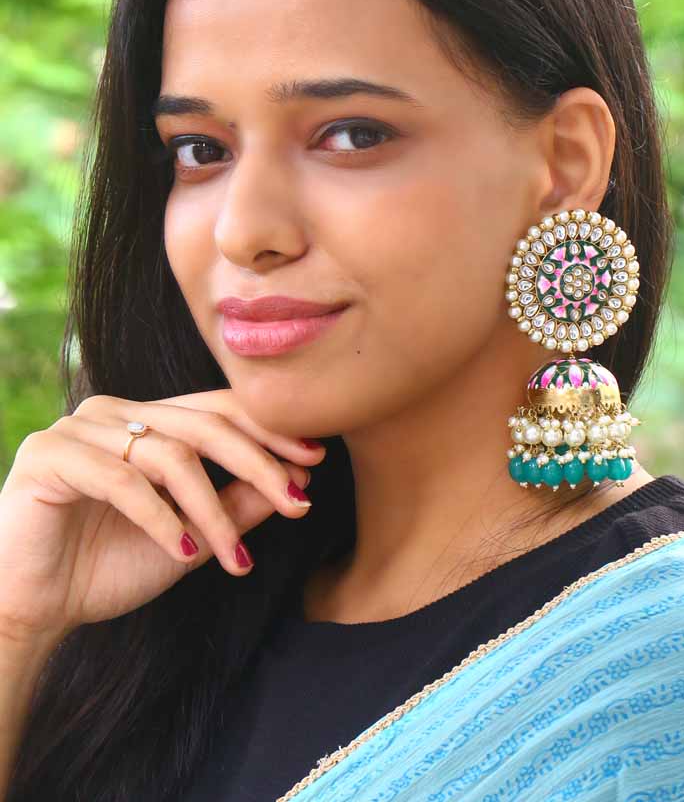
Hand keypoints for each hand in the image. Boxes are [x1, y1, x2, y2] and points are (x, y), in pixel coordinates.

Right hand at [0, 388, 324, 647]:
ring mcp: (79, 428)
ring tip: (237, 556)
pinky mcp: (49, 455)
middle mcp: (115, 413)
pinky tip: (184, 551)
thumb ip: (235, 507)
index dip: (269, 431)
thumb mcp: (189, 538)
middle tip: (299, 502)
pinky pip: (121, 480)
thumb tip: (298, 483)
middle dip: (259, 464)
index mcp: (147, 420)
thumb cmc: (107, 568)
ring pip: (170, 455)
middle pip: (204, 425)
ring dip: (213, 510)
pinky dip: (161, 517)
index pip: (219, 409)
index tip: (316, 459)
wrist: (33, 608)